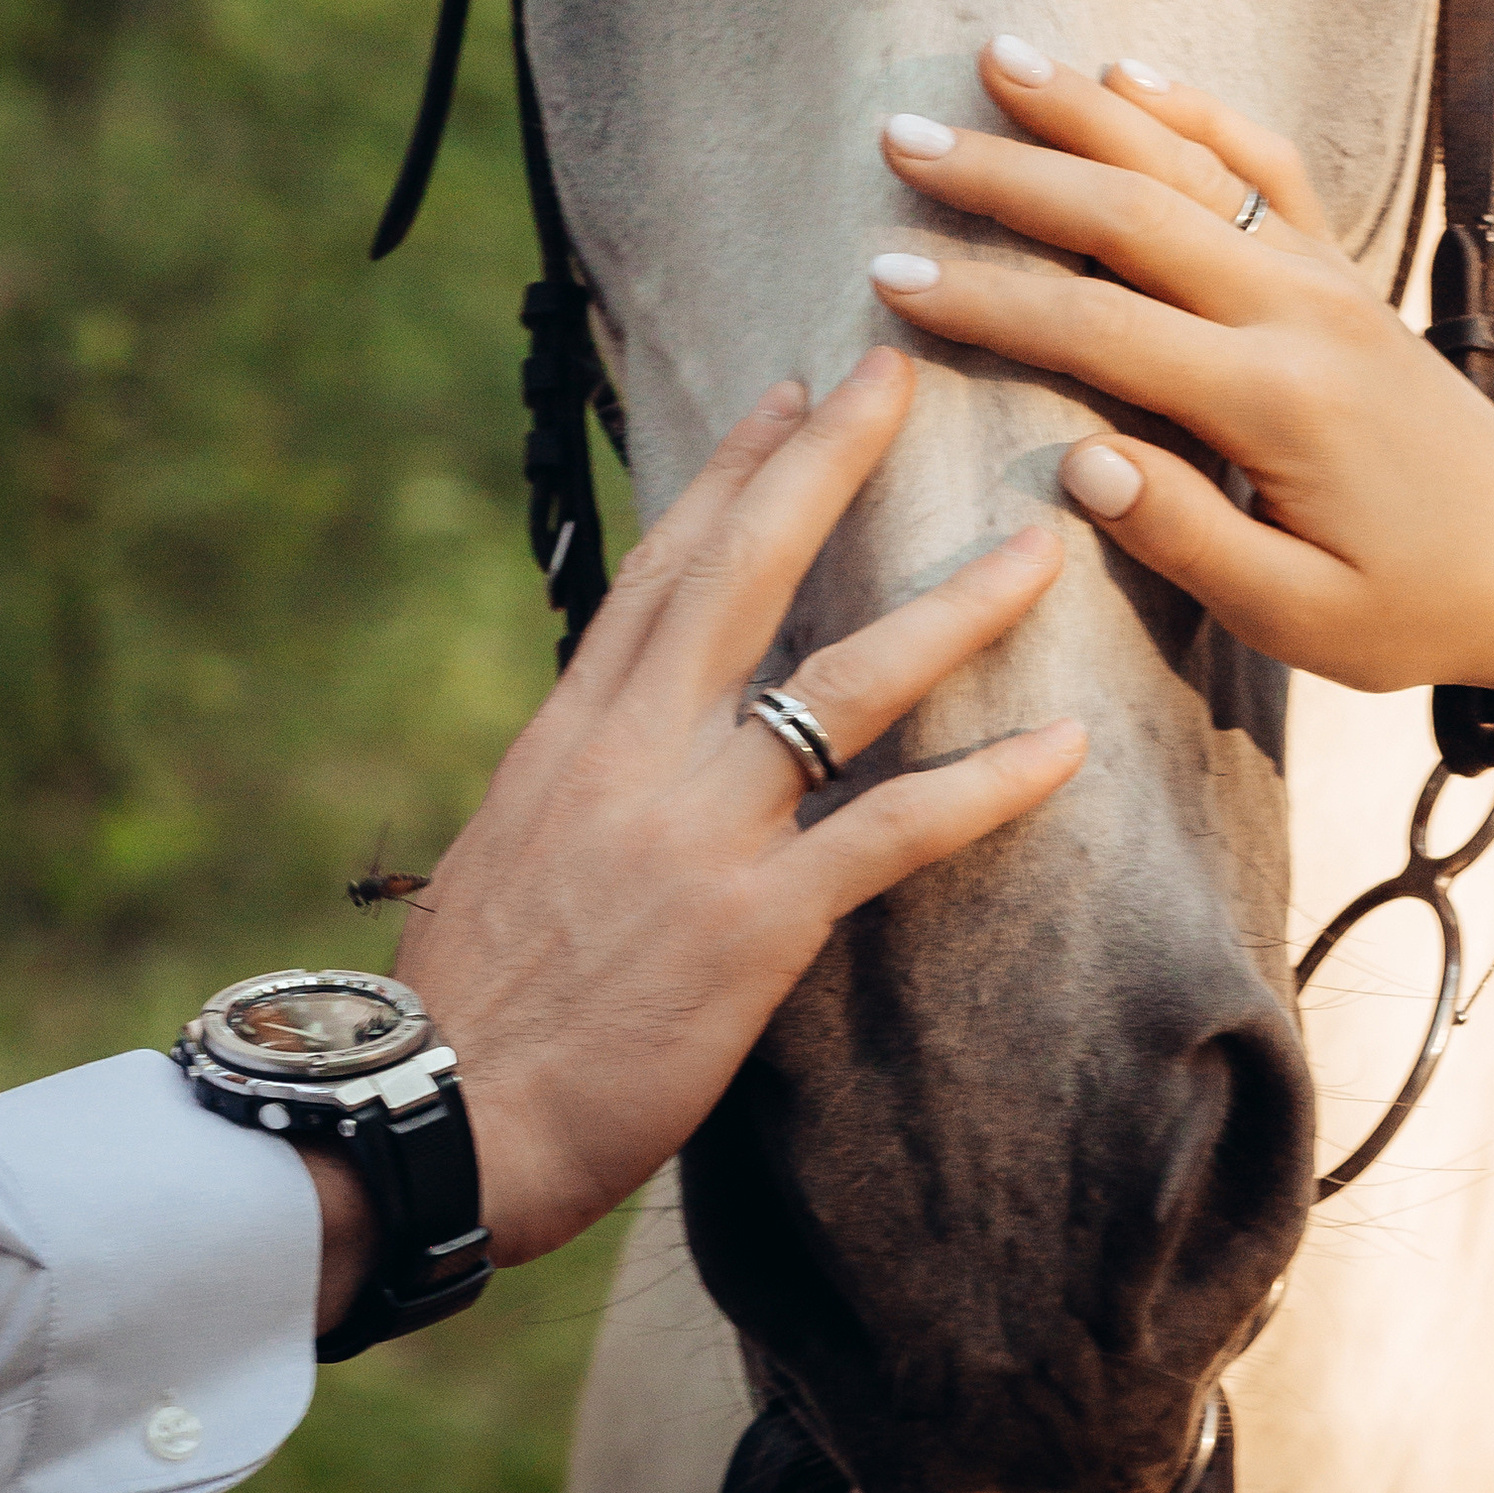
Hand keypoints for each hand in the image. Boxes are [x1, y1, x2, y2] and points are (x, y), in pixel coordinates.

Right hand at [315, 347, 1078, 1324]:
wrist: (428, 1120)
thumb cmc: (460, 1017)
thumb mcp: (504, 863)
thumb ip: (578, 796)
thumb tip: (621, 765)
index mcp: (570, 735)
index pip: (663, 570)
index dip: (729, 473)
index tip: (786, 391)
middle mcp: (635, 754)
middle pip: (748, 572)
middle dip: (829, 461)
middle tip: (902, 372)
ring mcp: (698, 830)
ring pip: (846, 684)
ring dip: (954, 609)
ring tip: (1041, 547)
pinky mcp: (753, 923)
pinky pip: (893, 833)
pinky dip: (988, 788)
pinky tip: (1065, 748)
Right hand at [869, 42, 1493, 777]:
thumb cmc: (1416, 606)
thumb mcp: (1299, 620)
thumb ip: (1188, 536)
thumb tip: (1080, 459)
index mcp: (1275, 403)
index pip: (1099, 327)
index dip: (988, 298)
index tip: (889, 272)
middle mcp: (1299, 314)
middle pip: (1129, 211)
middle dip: (1007, 170)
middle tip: (901, 136)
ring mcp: (1326, 278)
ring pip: (1190, 163)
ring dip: (1085, 107)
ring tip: (992, 57)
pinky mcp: (1343, 272)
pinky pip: (1266, 164)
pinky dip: (1196, 109)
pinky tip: (1129, 71)